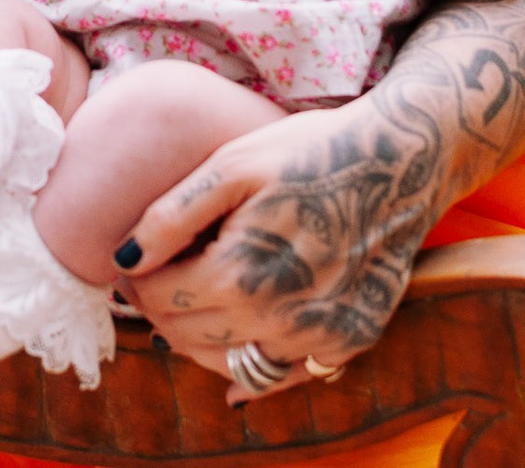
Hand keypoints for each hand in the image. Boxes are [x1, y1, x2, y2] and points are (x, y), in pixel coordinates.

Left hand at [113, 101, 438, 404]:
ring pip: (230, 365)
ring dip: (199, 342)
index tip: (131, 265)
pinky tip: (238, 348)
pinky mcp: (348, 342)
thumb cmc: (310, 151)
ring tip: (191, 306)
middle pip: (187, 337)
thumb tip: (122, 260)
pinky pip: (284, 374)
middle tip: (154, 282)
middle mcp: (278, 321)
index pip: (158, 301)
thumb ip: (171, 216)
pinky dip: (253, 367)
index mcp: (240, 275)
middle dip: (160, 311)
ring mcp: (318, 339)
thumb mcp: (231, 165)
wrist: (402, 159)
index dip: (135, 283)